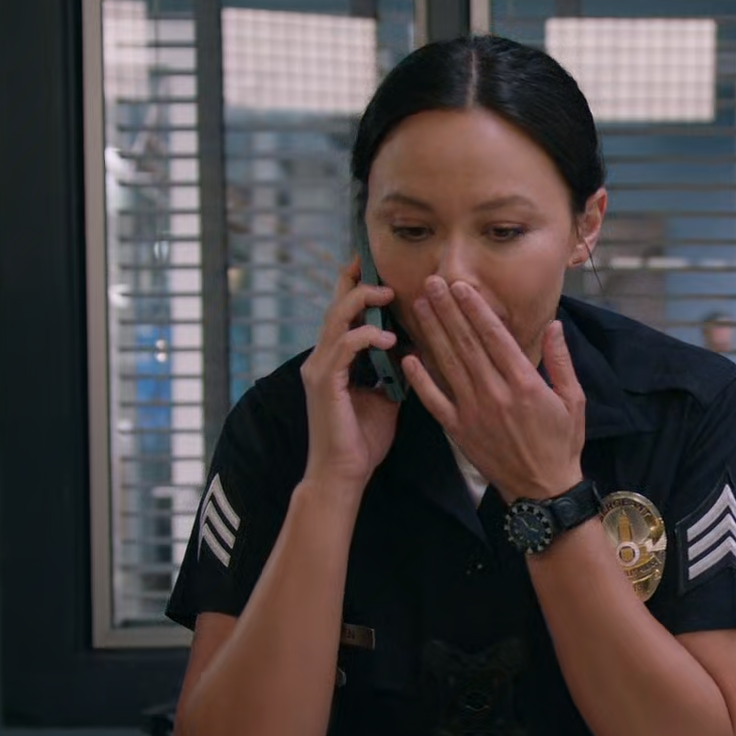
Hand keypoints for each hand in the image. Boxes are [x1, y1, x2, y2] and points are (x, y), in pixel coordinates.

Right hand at [300, 257, 399, 492]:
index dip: (357, 287)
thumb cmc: (363, 439)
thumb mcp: (387, 395)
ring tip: (388, 294)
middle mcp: (322, 358)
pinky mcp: (323, 382)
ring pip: (337, 318)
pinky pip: (344, 346)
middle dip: (356, 281)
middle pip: (336, 305)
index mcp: (336, 359)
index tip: (376, 266)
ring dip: (364, 302)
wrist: (344, 473)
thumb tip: (416, 349)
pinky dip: (365, 336)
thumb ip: (394, 369)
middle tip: (377, 262)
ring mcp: (319, 368)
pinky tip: (387, 339)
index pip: (345, 313)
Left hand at [401, 276, 585, 500]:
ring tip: (419, 305)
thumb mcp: (574, 400)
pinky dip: (420, 378)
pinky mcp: (458, 429)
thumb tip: (554, 326)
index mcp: (524, 383)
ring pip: (448, 364)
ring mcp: (473, 411)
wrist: (543, 489)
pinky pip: (434, 400)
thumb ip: (561, 361)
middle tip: (431, 283)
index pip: (494, 337)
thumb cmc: (562, 442)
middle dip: (447, 310)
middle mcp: (495, 393)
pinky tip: (408, 356)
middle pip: (466, 343)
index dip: (475, 309)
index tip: (461, 286)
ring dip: (432, 332)